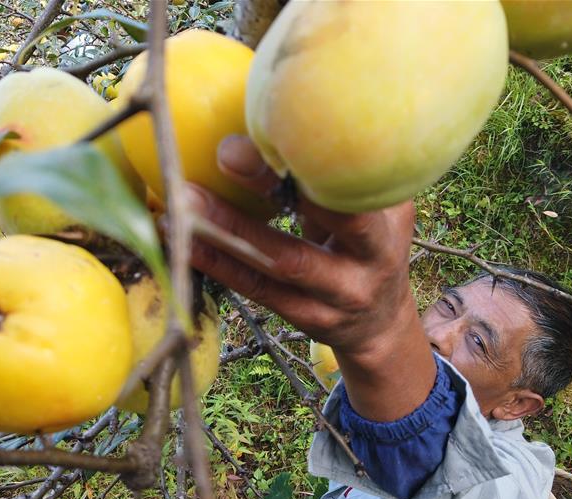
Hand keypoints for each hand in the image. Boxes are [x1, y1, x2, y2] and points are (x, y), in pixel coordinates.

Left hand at [184, 135, 434, 420]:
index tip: (283, 123)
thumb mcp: (383, 208)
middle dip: (267, 188)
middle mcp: (368, 264)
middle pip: (321, 222)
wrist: (380, 322)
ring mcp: (335, 297)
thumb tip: (296, 102)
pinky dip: (218, 261)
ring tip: (183, 200)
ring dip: (227, 230)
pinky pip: (256, 288)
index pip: (359, 193)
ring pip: (276, 264)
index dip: (322, 163)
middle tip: (225, 151)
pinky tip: (184, 240)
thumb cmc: (371, 244)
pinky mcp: (304, 318)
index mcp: (388, 226)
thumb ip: (352, 171)